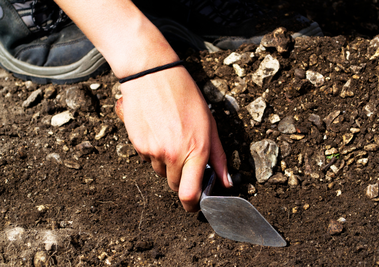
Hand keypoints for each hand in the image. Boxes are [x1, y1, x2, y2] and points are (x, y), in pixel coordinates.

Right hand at [118, 65, 231, 210]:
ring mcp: (153, 151)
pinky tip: (157, 131)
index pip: (190, 193)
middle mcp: (174, 155)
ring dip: (166, 162)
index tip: (193, 205)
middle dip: (181, 178)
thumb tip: (226, 181)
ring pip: (160, 171)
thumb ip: (219, 156)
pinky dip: (152, 151)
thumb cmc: (185, 95)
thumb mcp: (210, 123)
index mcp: (196, 150)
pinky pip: (146, 158)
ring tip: (170, 136)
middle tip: (183, 155)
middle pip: (175, 185)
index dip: (191, 205)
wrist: (152, 75)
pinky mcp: (138, 145)